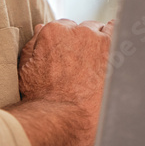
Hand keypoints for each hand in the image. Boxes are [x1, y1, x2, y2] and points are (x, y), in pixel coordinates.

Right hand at [18, 19, 110, 142]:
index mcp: (54, 32)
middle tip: (81, 61)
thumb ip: (33, 45)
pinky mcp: (114, 54)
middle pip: (84, 29)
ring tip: (98, 56)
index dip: (66, 41)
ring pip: (101, 31)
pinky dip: (117, 39)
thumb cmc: (39, 98)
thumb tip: (40, 28)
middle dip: (82, 41)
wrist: (61, 118)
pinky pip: (119, 36)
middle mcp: (77, 32)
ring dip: (99, 40)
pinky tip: (117, 46)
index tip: (67, 54)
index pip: (64, 27)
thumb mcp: (26, 69)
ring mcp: (98, 41)